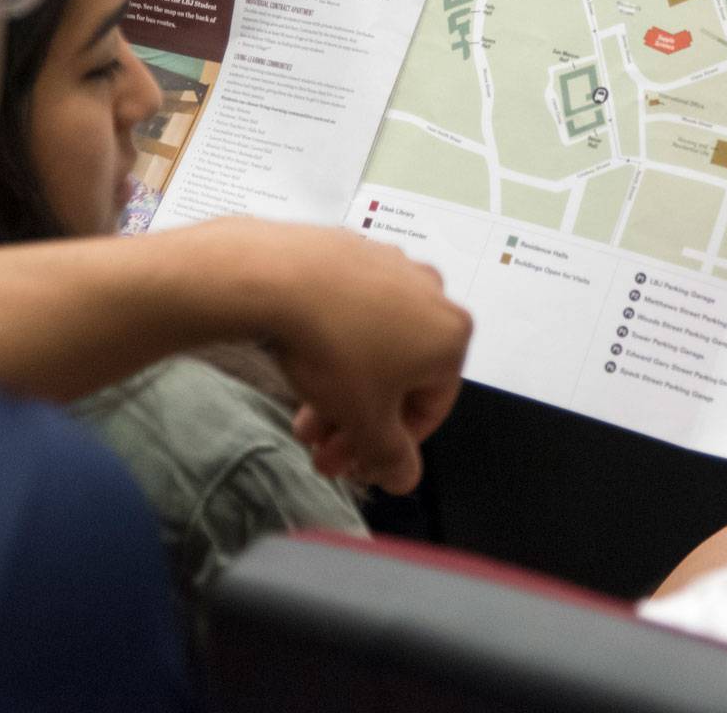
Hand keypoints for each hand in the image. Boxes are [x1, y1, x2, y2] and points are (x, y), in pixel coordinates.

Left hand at [182, 219, 471, 494]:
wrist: (275, 277)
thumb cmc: (334, 346)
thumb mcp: (366, 421)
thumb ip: (392, 457)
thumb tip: (403, 476)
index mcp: (451, 335)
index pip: (430, 409)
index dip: (391, 447)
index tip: (357, 462)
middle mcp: (431, 294)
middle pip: (399, 376)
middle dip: (359, 420)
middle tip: (323, 447)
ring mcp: (391, 266)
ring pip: (373, 343)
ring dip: (342, 387)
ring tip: (303, 413)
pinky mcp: (353, 249)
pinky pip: (350, 309)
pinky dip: (333, 340)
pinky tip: (301, 359)